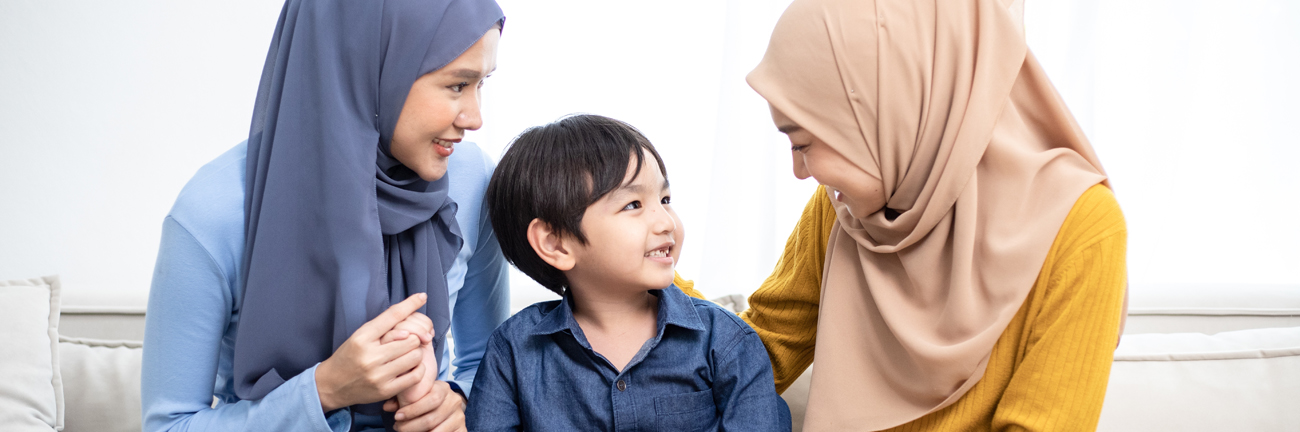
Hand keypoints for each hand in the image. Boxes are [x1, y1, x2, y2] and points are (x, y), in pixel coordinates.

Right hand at [316, 293, 429, 411]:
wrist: (332, 385)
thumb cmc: (349, 356)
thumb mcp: (360, 336)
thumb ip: (382, 328)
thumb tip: (409, 322)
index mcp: (362, 338)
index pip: (392, 316)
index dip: (411, 304)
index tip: (422, 296)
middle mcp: (370, 356)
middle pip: (410, 339)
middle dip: (413, 338)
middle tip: (408, 341)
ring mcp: (378, 375)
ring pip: (415, 356)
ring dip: (416, 353)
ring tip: (408, 354)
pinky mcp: (385, 390)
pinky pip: (415, 376)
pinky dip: (418, 369)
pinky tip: (410, 367)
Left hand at [384, 379, 466, 431]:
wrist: (447, 405)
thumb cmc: (426, 399)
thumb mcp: (417, 395)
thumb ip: (402, 398)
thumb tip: (387, 406)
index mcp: (443, 389)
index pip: (431, 399)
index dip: (413, 410)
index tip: (396, 416)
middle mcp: (454, 401)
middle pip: (431, 418)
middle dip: (410, 426)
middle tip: (398, 428)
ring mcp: (459, 416)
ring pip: (437, 431)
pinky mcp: (462, 429)